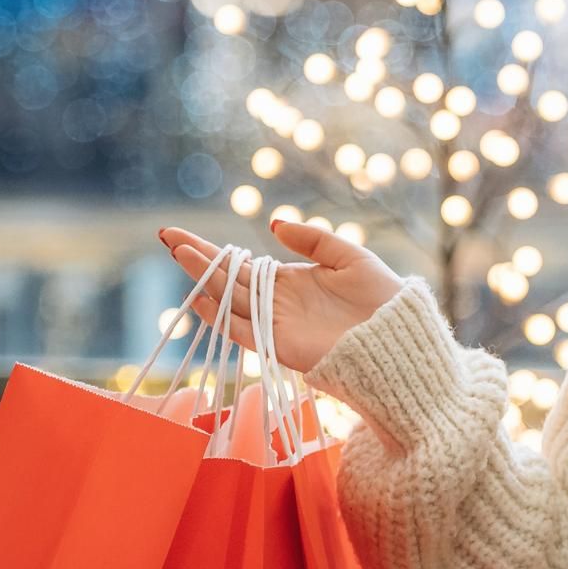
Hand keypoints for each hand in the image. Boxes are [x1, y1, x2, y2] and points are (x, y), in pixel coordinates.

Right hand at [156, 219, 403, 373]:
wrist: (400, 336)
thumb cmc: (382, 297)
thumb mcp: (349, 256)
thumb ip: (313, 239)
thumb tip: (273, 223)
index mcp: (290, 281)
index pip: (241, 264)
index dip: (211, 249)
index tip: (178, 233)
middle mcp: (276, 302)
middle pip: (227, 277)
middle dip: (197, 257)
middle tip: (166, 235)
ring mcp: (276, 323)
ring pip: (230, 298)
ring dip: (204, 277)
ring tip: (180, 252)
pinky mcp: (282, 345)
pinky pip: (244, 331)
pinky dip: (222, 317)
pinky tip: (203, 298)